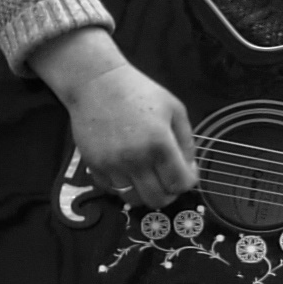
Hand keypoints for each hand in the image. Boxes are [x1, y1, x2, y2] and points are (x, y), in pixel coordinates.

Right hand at [62, 60, 199, 202]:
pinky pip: (112, 190)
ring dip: (144, 192)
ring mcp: (112, 165)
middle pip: (157, 199)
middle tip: (168, 180)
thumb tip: (188, 167)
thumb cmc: (138, 92)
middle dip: (169, 193)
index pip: (180, 183)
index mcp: (159, 144)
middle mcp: (135, 159)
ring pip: (133, 199)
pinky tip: (127, 170)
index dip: (188, 181)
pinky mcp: (93, 165)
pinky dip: (122, 186)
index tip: (186, 172)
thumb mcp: (174, 109)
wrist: (95, 83)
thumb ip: (187, 141)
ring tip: (147, 177)